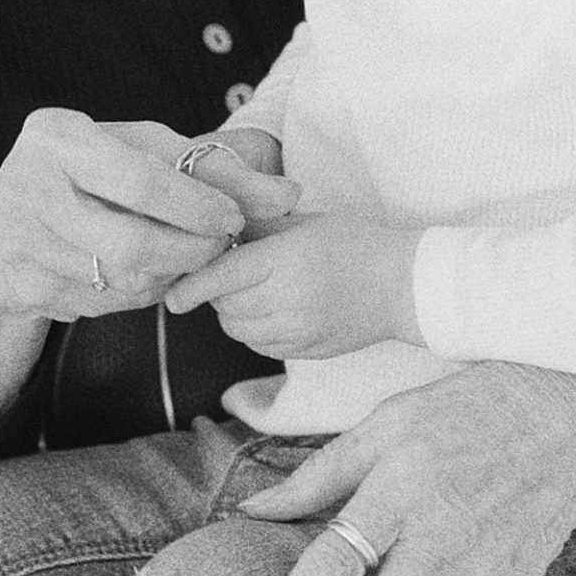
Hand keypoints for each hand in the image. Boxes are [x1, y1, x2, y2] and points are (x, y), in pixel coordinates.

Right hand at [0, 109, 298, 413]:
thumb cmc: (86, 180)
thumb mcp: (139, 155)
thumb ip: (214, 172)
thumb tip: (291, 196)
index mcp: (57, 137)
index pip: (140, 179)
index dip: (197, 206)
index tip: (233, 218)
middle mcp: (29, 186)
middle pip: (132, 243)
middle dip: (190, 253)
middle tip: (216, 247)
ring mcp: (21, 242)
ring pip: (122, 279)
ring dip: (168, 276)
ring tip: (182, 257)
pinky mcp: (23, 286)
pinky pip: (104, 302)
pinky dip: (138, 294)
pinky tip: (144, 274)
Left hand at [164, 214, 421, 355]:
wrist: (405, 285)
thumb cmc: (354, 243)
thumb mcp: (303, 223)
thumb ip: (256, 230)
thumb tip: (210, 235)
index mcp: (287, 261)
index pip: (223, 278)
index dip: (190, 288)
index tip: (170, 296)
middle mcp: (290, 300)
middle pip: (225, 306)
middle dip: (216, 292)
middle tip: (229, 273)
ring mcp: (300, 331)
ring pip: (238, 330)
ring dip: (232, 313)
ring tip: (252, 291)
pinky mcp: (307, 351)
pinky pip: (259, 346)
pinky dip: (253, 331)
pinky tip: (270, 311)